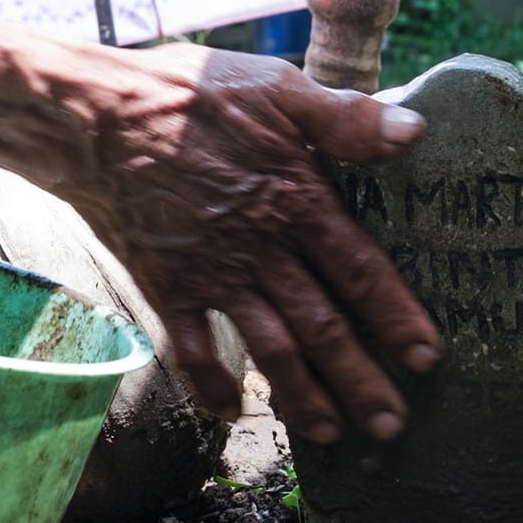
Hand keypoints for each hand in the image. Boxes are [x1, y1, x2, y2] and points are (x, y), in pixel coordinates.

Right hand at [42, 43, 441, 444]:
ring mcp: (211, 275)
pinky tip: (232, 412)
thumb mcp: (278, 88)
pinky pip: (191, 349)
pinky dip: (212, 385)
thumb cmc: (191, 95)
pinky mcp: (165, 287)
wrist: (95, 118)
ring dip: (303, 396)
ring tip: (334, 433)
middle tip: (392, 426)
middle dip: (361, 381)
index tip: (428, 358)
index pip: (360, 272)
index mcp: (296, 202)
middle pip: (322, 327)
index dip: (396, 317)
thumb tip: (416, 132)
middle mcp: (260, 251)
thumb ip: (347, 118)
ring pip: (268, 348)